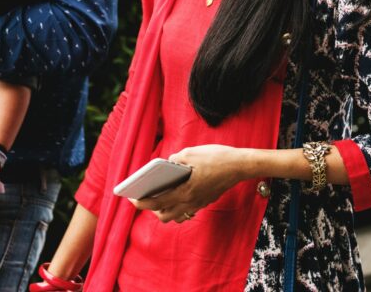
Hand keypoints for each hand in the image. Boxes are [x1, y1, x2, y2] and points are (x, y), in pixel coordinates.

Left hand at [131, 145, 245, 222]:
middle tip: (144, 196)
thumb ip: (175, 159)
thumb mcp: (190, 153)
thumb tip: (166, 164)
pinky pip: (187, 210)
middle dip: (152, 208)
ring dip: (165, 209)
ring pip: (176, 216)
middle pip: (164, 215)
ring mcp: (199, 204)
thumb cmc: (216, 157)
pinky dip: (177, 206)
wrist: (239, 165)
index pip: (157, 202)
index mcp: (184, 191)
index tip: (131, 198)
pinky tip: (175, 193)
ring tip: (158, 196)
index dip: (141, 202)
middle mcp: (191, 202)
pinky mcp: (205, 201)